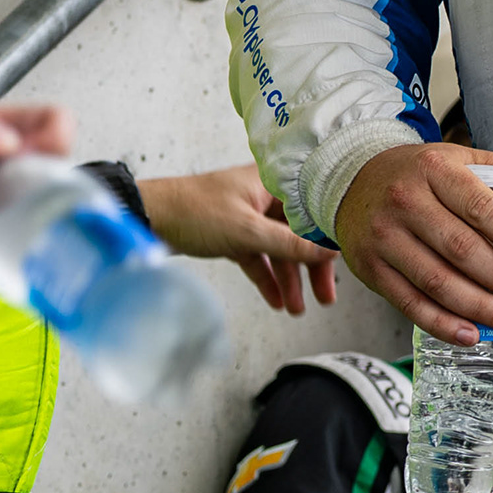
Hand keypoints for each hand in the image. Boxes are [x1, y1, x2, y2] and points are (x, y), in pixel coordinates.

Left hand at [141, 166, 339, 313]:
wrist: (148, 218)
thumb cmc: (194, 211)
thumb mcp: (247, 231)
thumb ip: (290, 244)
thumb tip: (330, 252)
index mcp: (273, 182)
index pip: (314, 209)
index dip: (330, 236)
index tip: (344, 264)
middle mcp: (264, 196)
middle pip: (299, 234)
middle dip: (311, 267)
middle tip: (325, 298)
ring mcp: (247, 215)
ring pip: (278, 249)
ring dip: (288, 279)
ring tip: (296, 309)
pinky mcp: (232, 233)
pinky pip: (258, 257)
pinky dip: (266, 278)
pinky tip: (275, 301)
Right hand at [333, 143, 492, 343]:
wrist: (356, 182)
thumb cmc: (423, 175)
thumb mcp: (467, 161)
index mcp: (434, 169)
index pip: (478, 205)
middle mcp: (405, 201)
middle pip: (458, 247)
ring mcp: (384, 237)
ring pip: (435, 281)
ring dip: (475, 306)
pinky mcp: (370, 269)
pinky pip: (409, 303)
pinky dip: (441, 323)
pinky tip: (468, 333)